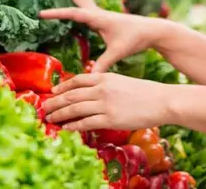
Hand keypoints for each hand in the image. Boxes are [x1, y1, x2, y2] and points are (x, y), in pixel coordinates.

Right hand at [40, 0, 165, 71]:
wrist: (151, 30)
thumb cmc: (135, 40)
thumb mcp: (118, 52)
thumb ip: (103, 64)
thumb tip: (90, 77)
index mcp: (98, 18)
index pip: (73, 14)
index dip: (57, 14)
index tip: (41, 14)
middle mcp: (97, 11)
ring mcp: (98, 12)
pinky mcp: (101, 15)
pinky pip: (83, 1)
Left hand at [42, 73, 171, 131]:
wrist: (161, 100)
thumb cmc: (144, 92)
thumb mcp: (121, 81)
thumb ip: (105, 85)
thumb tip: (90, 93)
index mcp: (104, 77)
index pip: (77, 80)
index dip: (62, 86)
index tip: (53, 92)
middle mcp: (102, 89)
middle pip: (71, 95)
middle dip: (55, 102)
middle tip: (44, 108)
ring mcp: (105, 104)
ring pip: (74, 109)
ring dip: (59, 114)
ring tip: (50, 119)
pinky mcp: (110, 119)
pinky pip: (85, 123)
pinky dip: (73, 126)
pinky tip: (66, 128)